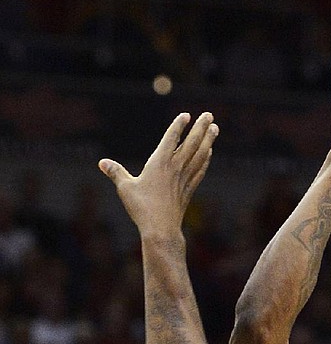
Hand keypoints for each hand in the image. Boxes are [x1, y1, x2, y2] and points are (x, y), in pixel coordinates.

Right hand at [99, 112, 218, 232]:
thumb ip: (115, 172)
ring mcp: (184, 178)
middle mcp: (175, 168)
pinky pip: (199, 170)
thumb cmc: (141, 208)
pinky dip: (205, 160)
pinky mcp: (188, 189)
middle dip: (201, 128)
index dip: (179, 125)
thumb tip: (102, 163)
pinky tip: (209, 153)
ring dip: (208, 141)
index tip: (186, 115)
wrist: (161, 229)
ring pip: (199, 155)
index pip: (171, 139)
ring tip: (215, 128)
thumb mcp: (125, 188)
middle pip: (191, 143)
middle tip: (209, 114)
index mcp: (159, 163)